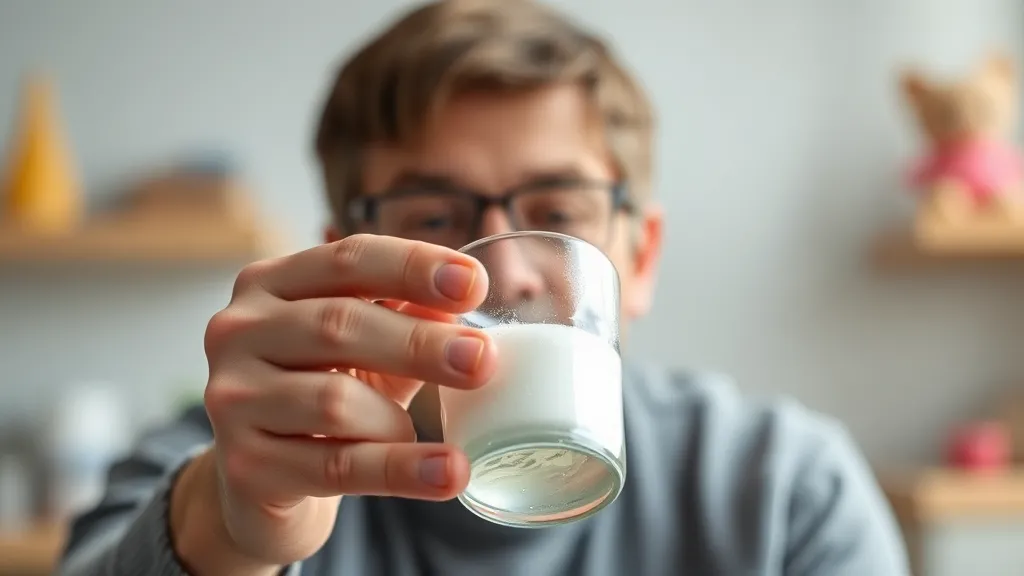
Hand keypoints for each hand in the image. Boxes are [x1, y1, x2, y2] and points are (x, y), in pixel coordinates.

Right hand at [192, 234, 495, 567]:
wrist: (260, 483)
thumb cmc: (323, 395)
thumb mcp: (367, 349)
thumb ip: (409, 317)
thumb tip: (465, 291)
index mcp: (270, 285)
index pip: (346, 260)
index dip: (413, 267)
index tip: (474, 283)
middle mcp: (238, 331)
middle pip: (338, 324)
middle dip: (420, 342)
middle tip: (483, 360)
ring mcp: (233, 399)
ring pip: (334, 401)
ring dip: (401, 421)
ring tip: (448, 446)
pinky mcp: (245, 466)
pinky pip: (337, 466)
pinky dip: (400, 470)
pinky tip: (447, 474)